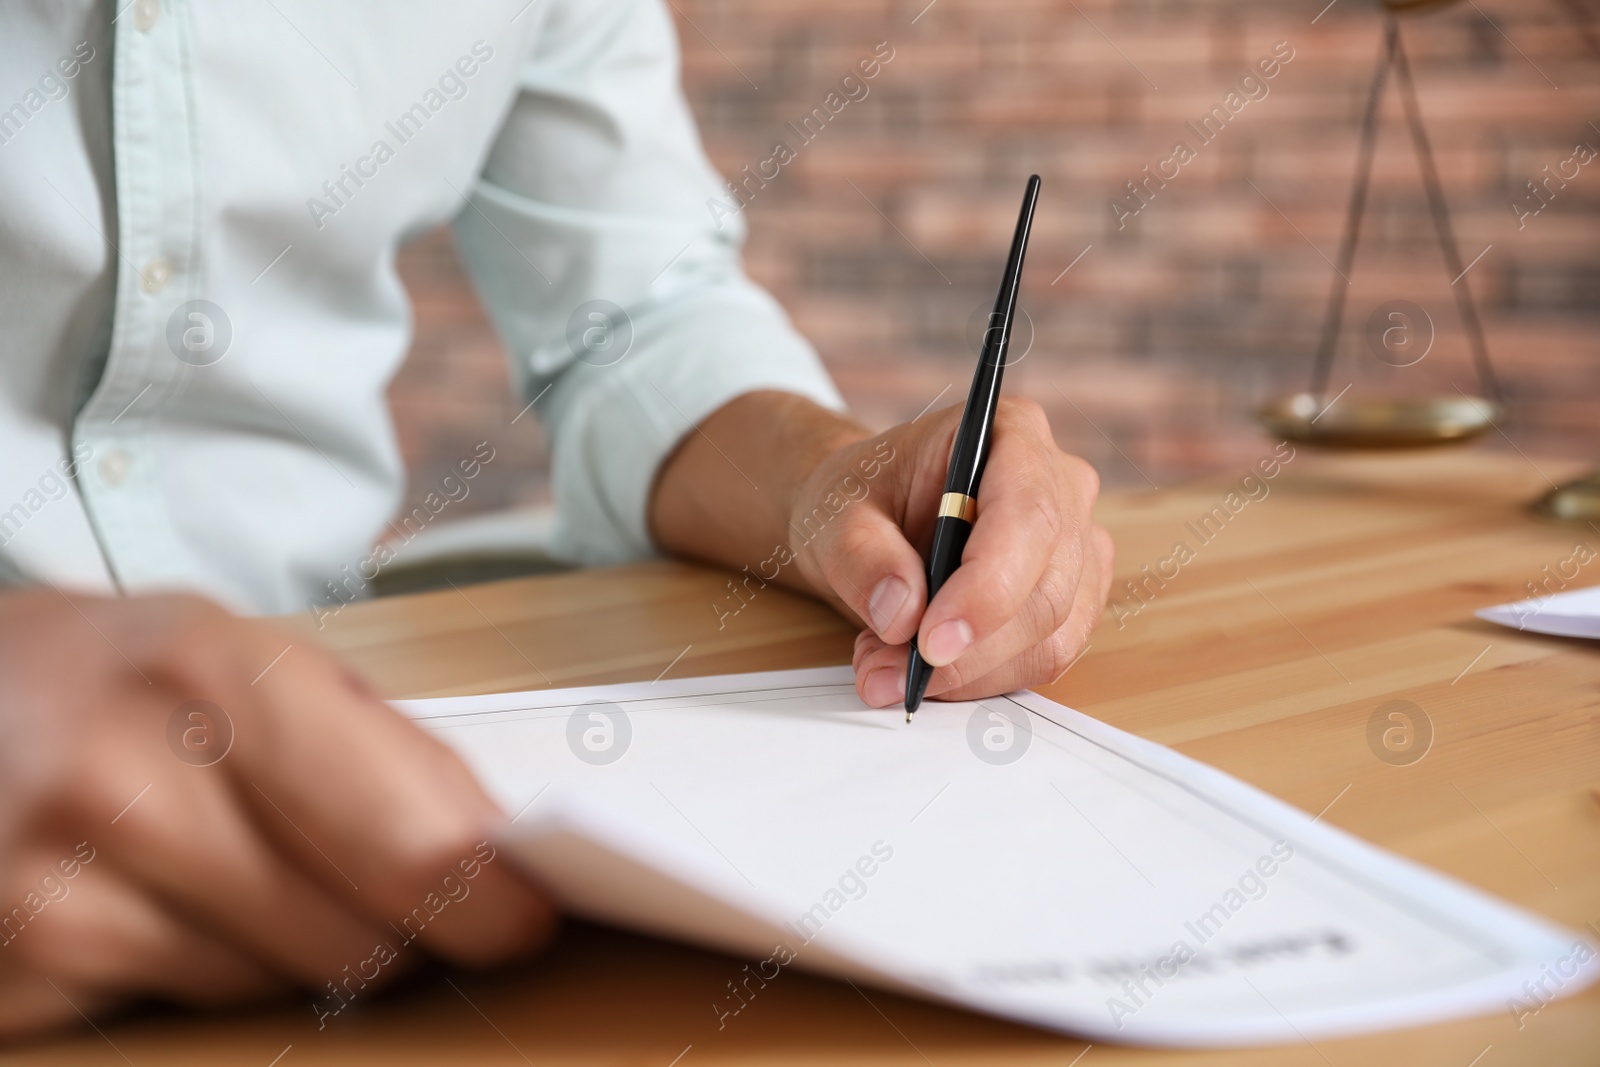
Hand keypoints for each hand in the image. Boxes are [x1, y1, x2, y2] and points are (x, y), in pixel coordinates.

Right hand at [0, 590, 552, 1037]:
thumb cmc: (105, 672)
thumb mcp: (238, 653)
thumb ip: (375, 744)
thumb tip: (494, 848)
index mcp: (212, 673)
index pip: (408, 841)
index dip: (489, 900)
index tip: (525, 917)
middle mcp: (127, 785)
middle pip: (358, 940)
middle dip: (410, 935)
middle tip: (417, 908)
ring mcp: (55, 893)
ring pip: (280, 987)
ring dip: (306, 952)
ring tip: (256, 871)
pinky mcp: (15, 978)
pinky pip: (186, 1011)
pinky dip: (211, 973)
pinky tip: (169, 903)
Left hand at [792, 397, 1112, 705]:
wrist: (870, 514)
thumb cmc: (862, 496)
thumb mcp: (836, 514)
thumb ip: (863, 557)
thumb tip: (902, 614)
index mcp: (1011, 433)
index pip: (1027, 516)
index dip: (987, 588)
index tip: (930, 643)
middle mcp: (1061, 485)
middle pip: (1047, 589)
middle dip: (965, 649)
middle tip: (882, 670)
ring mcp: (1077, 545)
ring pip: (1050, 635)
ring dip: (966, 673)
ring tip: (885, 665)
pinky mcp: (1073, 599)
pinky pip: (1044, 658)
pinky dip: (979, 679)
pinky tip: (922, 668)